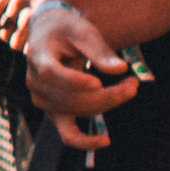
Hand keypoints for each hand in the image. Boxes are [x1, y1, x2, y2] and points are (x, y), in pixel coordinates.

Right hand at [20, 0, 139, 150]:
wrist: (51, 35)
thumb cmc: (69, 29)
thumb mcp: (83, 31)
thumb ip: (100, 50)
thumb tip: (122, 70)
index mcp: (38, 56)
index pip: (51, 74)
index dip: (73, 81)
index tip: (98, 82)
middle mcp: (35, 82)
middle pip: (72, 97)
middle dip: (107, 94)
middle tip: (134, 83)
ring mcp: (43, 100)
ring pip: (79, 110)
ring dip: (108, 103)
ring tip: (131, 86)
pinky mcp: (55, 112)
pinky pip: (68, 134)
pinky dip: (85, 141)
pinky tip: (105, 141)